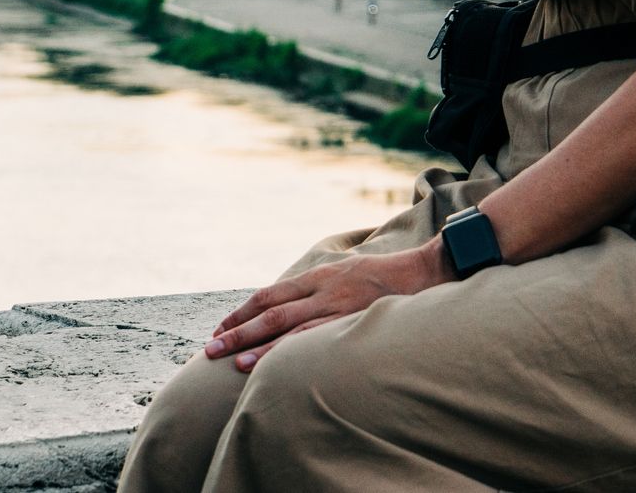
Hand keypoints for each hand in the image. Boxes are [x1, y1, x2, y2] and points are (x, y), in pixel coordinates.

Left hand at [204, 238, 453, 371]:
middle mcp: (323, 288)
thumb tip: (296, 307)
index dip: (243, 312)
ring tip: (233, 361)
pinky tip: (274, 364)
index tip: (221, 328)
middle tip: (210, 348)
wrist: (425, 270)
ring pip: (288, 326)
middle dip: (238, 329)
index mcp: (319, 275)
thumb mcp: (347, 272)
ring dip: (258, 345)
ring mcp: (337, 304)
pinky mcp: (353, 318)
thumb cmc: (387, 276)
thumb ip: (322, 288)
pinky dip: (292, 350)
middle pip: (271, 310)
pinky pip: (316, 337)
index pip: (270, 294)